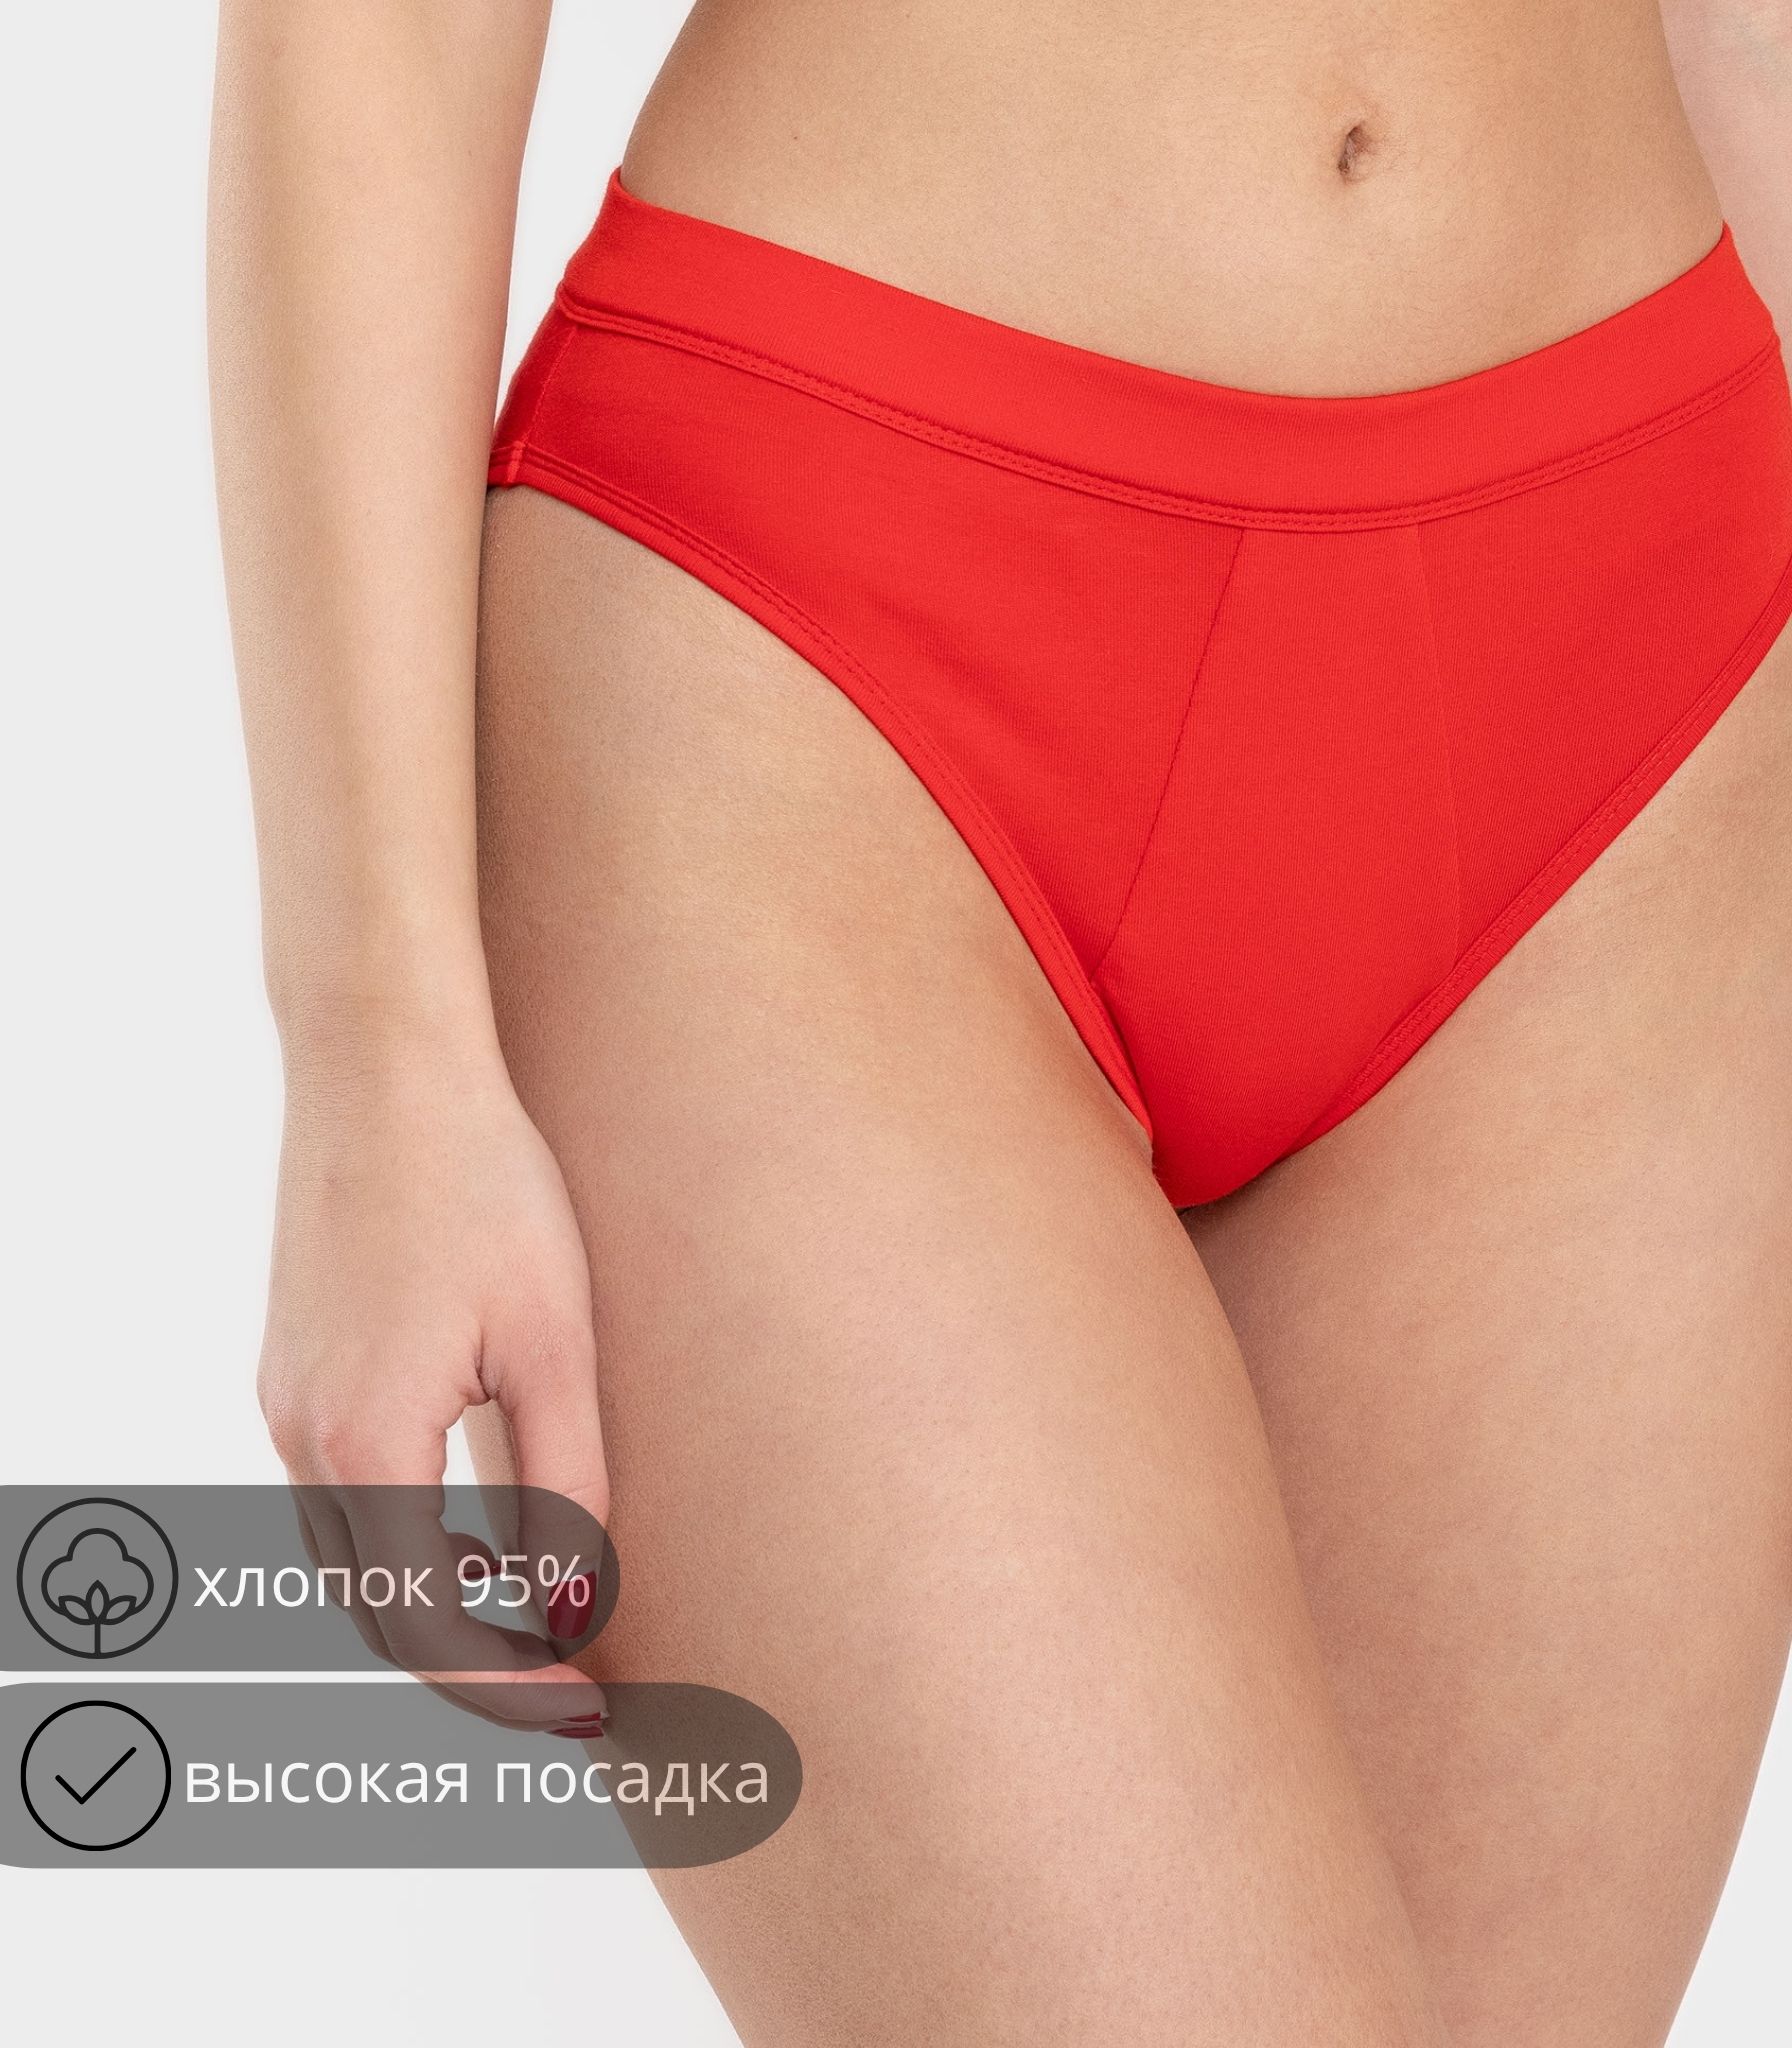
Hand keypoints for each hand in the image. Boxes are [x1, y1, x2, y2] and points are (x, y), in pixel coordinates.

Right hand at [258, 1045, 608, 1728]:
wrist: (386, 1071)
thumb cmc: (484, 1188)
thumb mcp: (552, 1343)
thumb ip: (565, 1486)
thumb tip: (569, 1611)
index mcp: (363, 1444)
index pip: (427, 1627)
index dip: (510, 1686)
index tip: (588, 1711)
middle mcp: (299, 1437)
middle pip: (376, 1611)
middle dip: (472, 1666)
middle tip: (573, 1688)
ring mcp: (284, 1401)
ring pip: (351, 1558)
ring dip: (437, 1607)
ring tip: (539, 1620)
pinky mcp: (294, 1368)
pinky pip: (342, 1496)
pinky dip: (408, 1542)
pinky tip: (482, 1527)